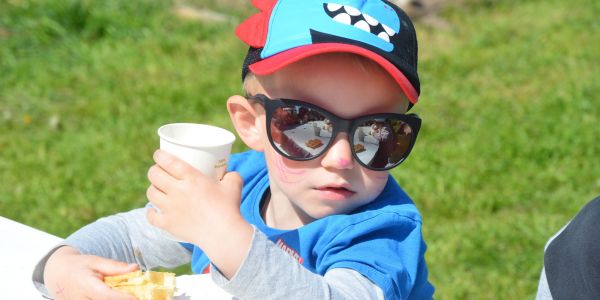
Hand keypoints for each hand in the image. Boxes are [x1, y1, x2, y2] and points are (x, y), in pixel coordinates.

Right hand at [44, 246, 138, 299]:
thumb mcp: (96, 261)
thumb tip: (136, 268)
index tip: (136, 297)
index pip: (105, 295)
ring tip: (125, 295)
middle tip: (135, 295)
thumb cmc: (79, 266)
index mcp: (85, 286)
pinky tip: (116, 296)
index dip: (121, 298)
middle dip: (120, 299)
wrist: (58, 275)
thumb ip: (115, 267)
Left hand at [146, 150, 252, 277]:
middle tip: (159, 172)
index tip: (159, 154)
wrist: (223, 234)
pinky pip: (151, 216)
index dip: (160, 155)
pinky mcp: (168, 224)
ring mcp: (170, 208)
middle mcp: (177, 191)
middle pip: (154, 175)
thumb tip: (228, 173)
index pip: (168, 161)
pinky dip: (151, 212)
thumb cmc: (229, 208)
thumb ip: (230, 175)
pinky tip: (155, 210)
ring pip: (151, 193)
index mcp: (192, 178)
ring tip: (158, 189)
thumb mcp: (234, 184)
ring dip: (153, 189)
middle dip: (154, 171)